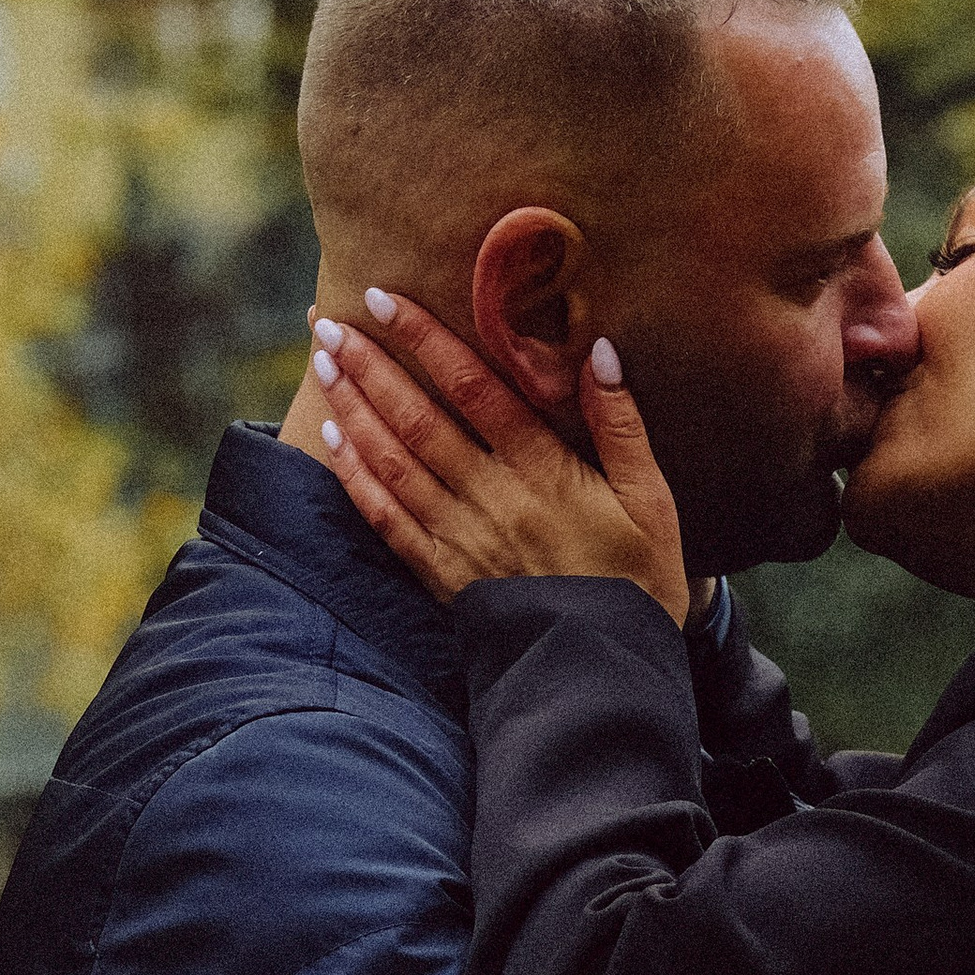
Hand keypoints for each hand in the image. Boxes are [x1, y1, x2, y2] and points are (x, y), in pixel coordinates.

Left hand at [310, 289, 690, 625]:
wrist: (605, 673)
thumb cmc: (640, 582)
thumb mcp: (652, 501)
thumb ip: (622, 424)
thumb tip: (599, 351)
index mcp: (545, 472)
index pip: (475, 388)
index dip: (426, 340)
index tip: (386, 300)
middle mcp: (493, 498)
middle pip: (419, 418)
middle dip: (371, 364)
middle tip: (329, 320)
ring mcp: (461, 539)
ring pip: (393, 461)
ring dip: (354, 406)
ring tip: (322, 361)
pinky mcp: (443, 576)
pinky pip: (387, 518)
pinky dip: (356, 475)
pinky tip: (334, 437)